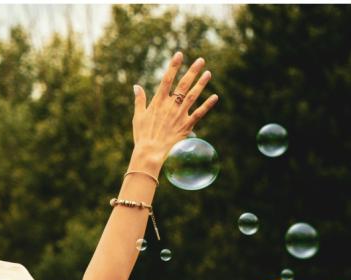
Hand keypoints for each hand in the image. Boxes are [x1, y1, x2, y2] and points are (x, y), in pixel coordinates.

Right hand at [130, 52, 217, 173]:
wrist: (150, 153)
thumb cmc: (142, 136)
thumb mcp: (138, 116)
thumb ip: (139, 100)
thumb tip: (136, 86)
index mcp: (158, 102)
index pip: (167, 79)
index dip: (173, 66)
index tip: (179, 54)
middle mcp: (170, 106)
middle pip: (183, 84)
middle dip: (192, 71)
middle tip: (201, 60)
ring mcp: (179, 115)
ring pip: (193, 95)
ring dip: (201, 84)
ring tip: (208, 73)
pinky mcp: (186, 126)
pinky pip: (199, 113)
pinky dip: (207, 105)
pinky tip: (215, 97)